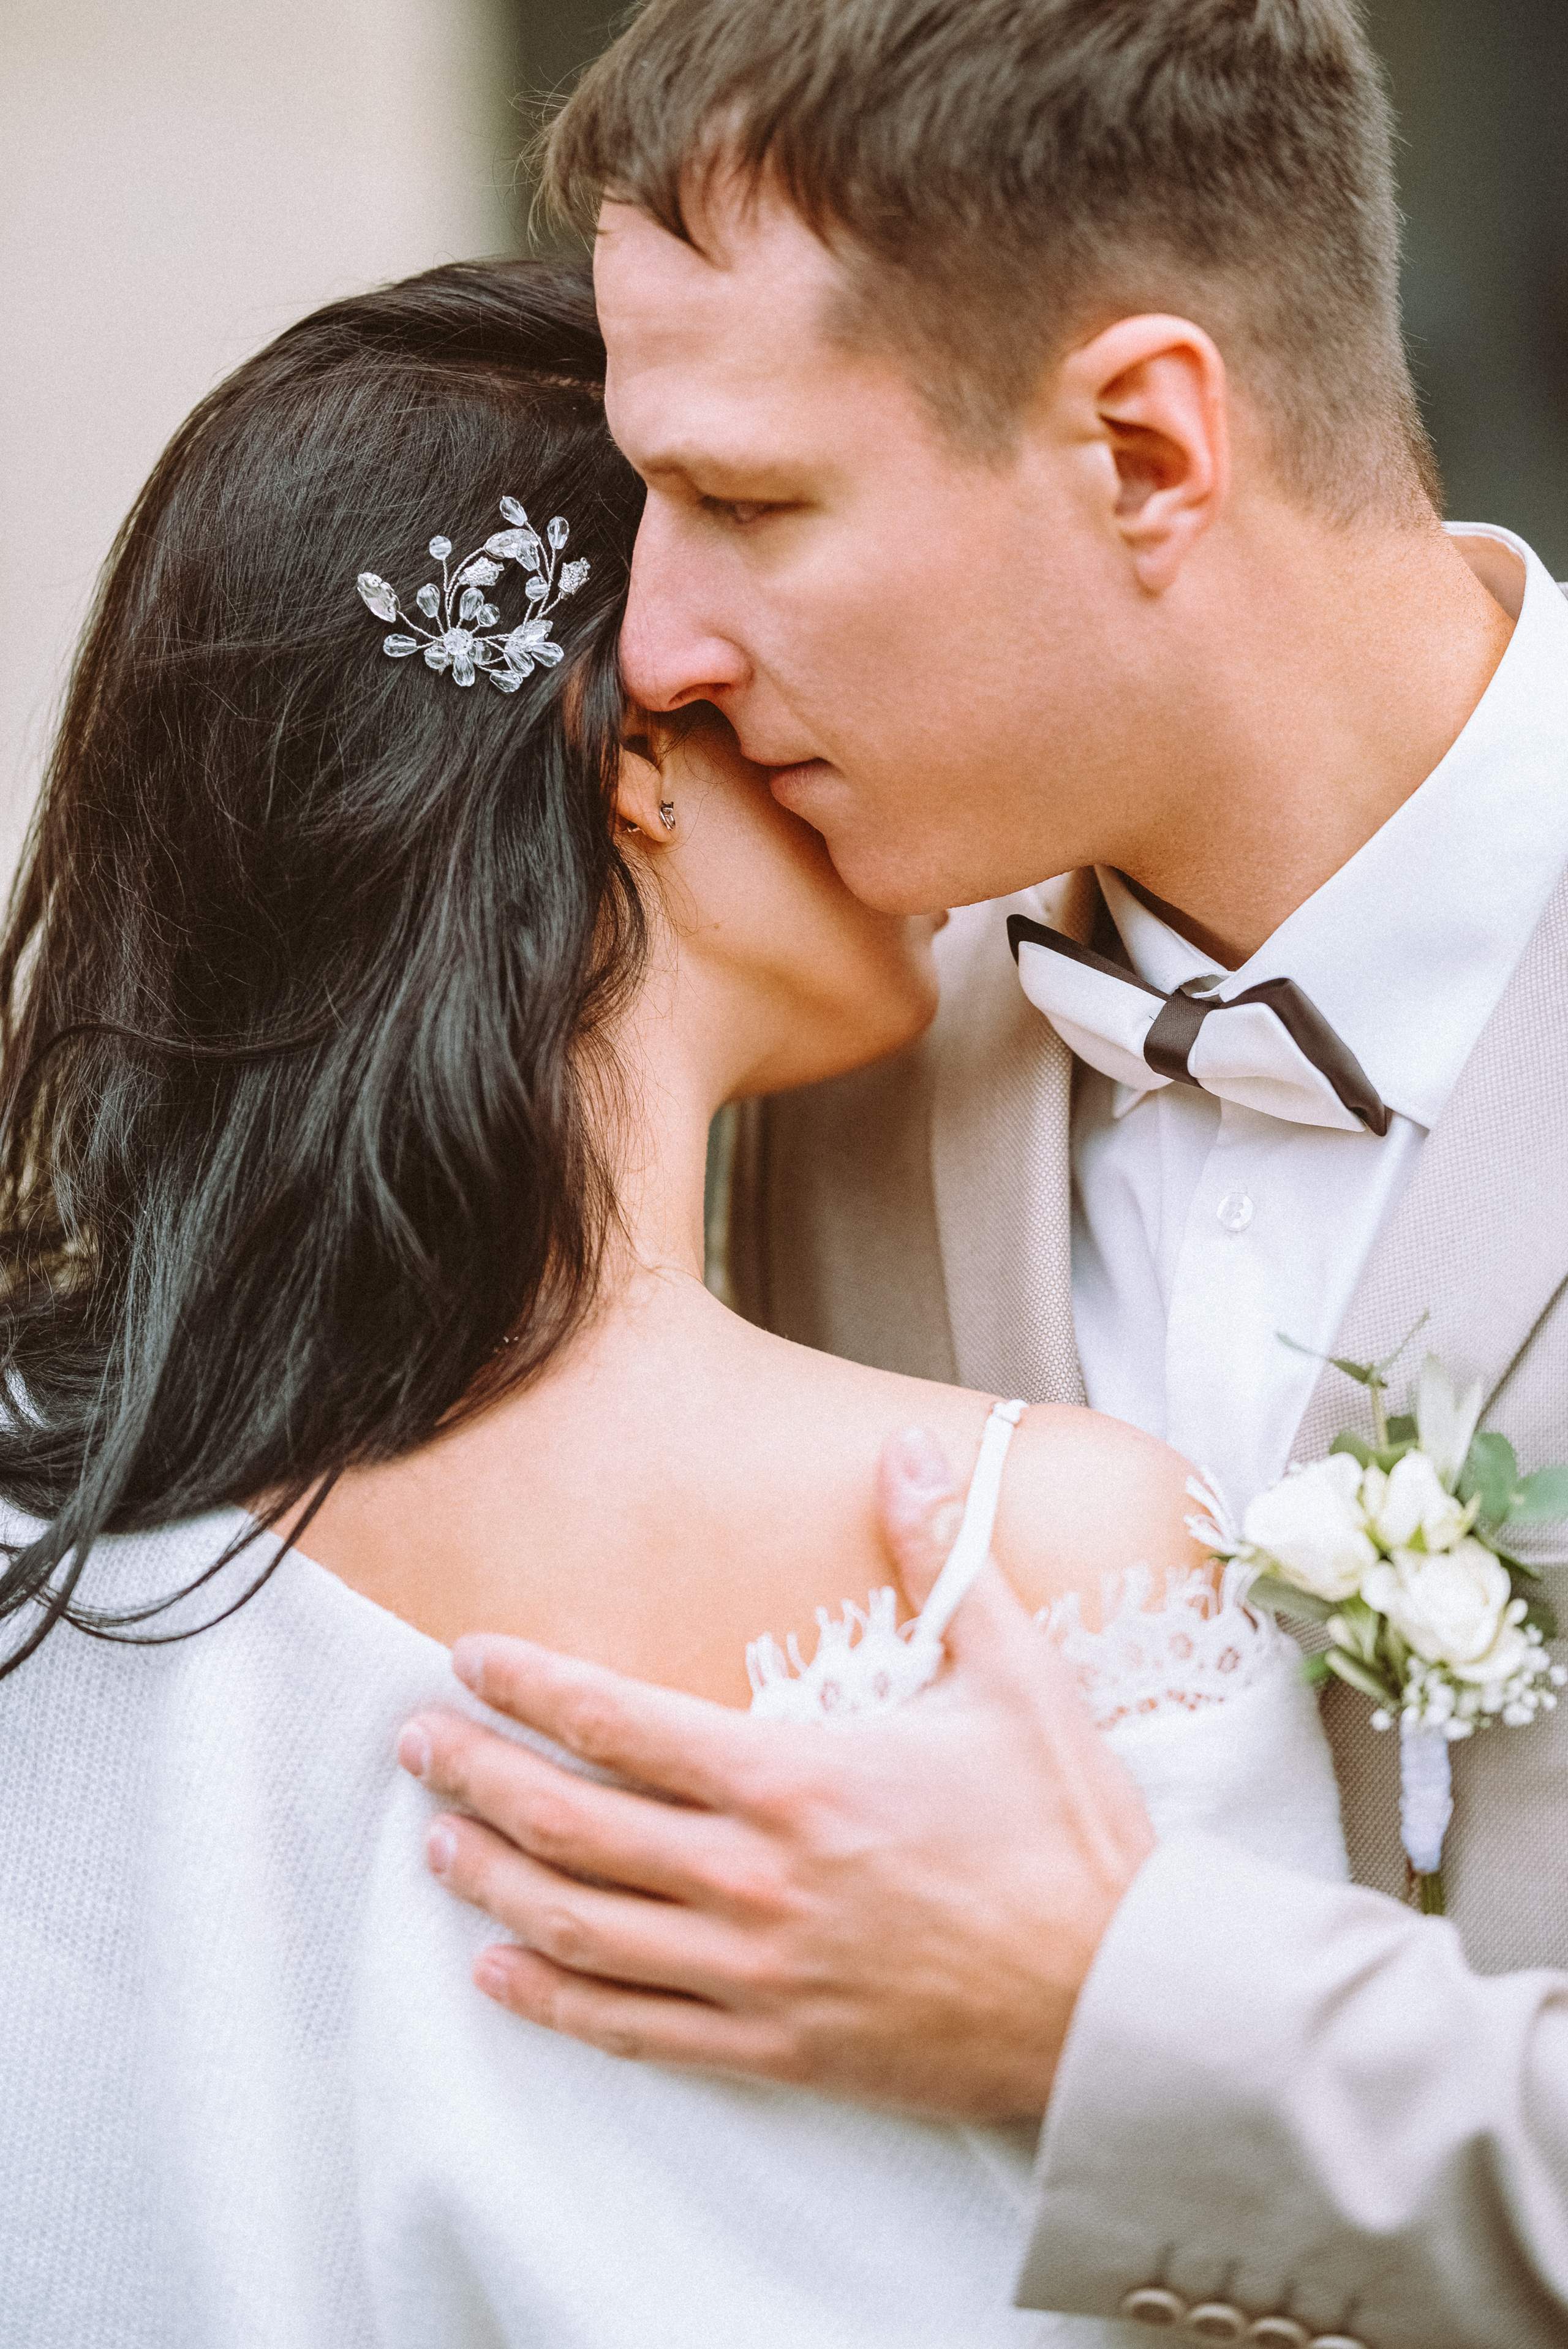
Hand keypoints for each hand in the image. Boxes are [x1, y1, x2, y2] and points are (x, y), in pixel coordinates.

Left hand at [399, 1427, 1155, 2116]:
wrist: (1124, 2004)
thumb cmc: (1070, 1833)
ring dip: (493, 1882)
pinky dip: (552, 2002)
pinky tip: (499, 1976)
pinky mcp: (776, 2049)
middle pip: (570, 1824)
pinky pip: (633, 2028)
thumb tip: (906, 1449)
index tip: (465, 1660)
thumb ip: (941, 1559)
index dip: (527, 1688)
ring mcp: (756, 1974)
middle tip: (409, 1745)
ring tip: (437, 1843)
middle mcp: (752, 1879)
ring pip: (581, 1928)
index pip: (618, 1723)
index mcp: (796, 1779)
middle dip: (476, 1777)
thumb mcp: (1015, 1673)